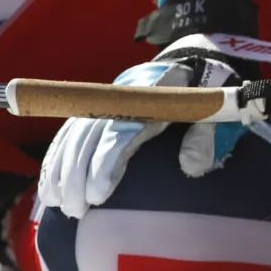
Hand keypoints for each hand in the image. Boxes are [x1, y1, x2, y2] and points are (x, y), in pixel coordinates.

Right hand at [36, 33, 270, 218]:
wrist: (194, 60)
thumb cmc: (209, 91)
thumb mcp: (219, 110)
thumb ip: (208, 136)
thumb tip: (192, 167)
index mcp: (152, 96)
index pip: (121, 131)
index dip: (105, 162)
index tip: (98, 194)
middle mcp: (123, 96)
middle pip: (90, 134)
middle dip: (76, 174)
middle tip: (75, 210)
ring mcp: (109, 99)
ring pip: (75, 134)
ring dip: (62, 169)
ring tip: (57, 204)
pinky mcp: (101, 108)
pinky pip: (71, 132)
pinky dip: (58, 158)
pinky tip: (51, 185)